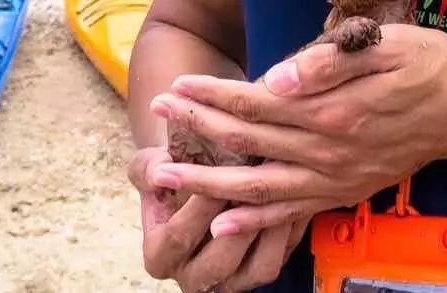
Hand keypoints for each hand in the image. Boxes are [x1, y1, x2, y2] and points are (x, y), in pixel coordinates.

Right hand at [128, 145, 304, 290]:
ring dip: (271, 227)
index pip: (179, 237)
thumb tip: (160, 171)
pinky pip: (281, 258)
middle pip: (220, 260)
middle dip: (241, 222)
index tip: (217, 176)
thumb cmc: (175, 170)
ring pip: (259, 267)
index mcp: (160, 256)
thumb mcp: (153, 166)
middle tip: (255, 185)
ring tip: (280, 191)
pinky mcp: (260, 271)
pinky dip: (290, 230)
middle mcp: (193, 277)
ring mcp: (230, 280)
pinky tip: (297, 197)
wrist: (198, 179)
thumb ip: (149, 167)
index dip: (199, 206)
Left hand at [148, 24, 446, 237]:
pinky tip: (221, 222)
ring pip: (256, 186)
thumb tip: (276, 78)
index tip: (178, 88)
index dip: (213, 96)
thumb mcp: (386, 44)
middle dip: (196, 129)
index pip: (256, 102)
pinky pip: (289, 212)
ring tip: (164, 178)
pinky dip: (252, 219)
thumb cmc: (427, 66)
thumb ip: (330, 62)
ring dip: (207, 182)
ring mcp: (332, 175)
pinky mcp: (342, 190)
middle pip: (247, 141)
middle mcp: (324, 147)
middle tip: (156, 115)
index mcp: (330, 106)